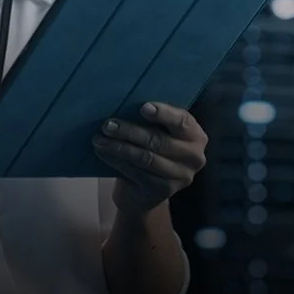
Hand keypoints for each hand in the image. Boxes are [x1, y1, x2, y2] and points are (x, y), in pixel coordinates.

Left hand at [92, 102, 207, 215]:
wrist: (144, 190)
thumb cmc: (150, 150)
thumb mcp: (157, 132)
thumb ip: (150, 120)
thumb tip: (124, 101)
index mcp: (195, 135)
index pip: (183, 122)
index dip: (164, 114)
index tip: (143, 107)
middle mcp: (194, 157)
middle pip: (158, 141)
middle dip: (129, 131)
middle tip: (107, 125)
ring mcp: (181, 177)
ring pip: (145, 158)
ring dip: (118, 147)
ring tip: (98, 139)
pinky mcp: (164, 191)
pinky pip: (137, 173)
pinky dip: (116, 161)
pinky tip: (102, 152)